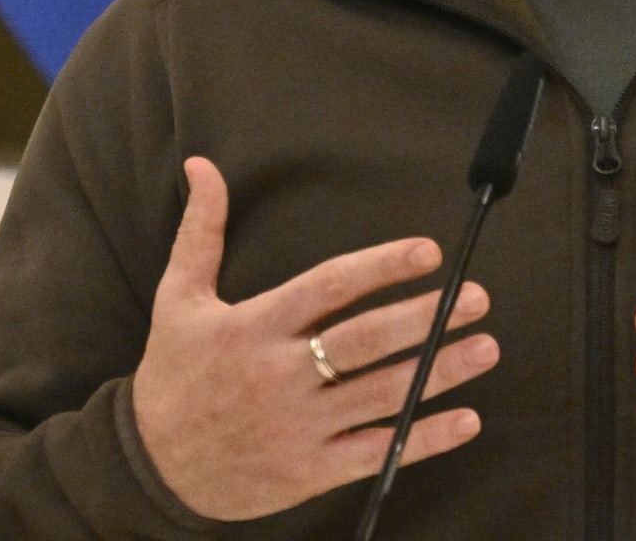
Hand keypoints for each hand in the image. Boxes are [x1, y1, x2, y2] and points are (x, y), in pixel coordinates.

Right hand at [132, 157, 498, 519]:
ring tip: (486, 346)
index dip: (381, 266)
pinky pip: (376, 450)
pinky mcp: (309, 471)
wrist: (149, 467)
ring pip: (381, 393)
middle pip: (365, 340)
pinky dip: (425, 437)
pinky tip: (467, 418)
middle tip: (477, 297)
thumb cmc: (173, 374)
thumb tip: (202, 165)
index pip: (329, 287)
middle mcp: (279, 374)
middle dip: (426, 317)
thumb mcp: (177, 298)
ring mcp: (298, 426)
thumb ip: (200, 231)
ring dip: (440, 371)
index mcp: (254, 326)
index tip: (428, 252)